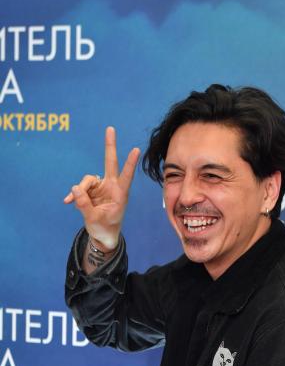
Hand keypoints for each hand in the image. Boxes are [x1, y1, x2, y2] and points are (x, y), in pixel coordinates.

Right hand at [64, 126, 140, 249]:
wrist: (102, 236)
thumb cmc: (104, 228)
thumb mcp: (93, 219)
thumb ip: (84, 204)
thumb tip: (75, 188)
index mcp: (120, 194)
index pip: (126, 176)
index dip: (130, 163)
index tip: (136, 150)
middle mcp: (112, 187)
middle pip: (110, 162)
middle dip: (109, 146)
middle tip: (110, 128)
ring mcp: (101, 187)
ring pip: (87, 180)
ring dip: (80, 191)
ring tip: (73, 203)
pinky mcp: (91, 190)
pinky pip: (80, 188)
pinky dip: (74, 195)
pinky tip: (67, 202)